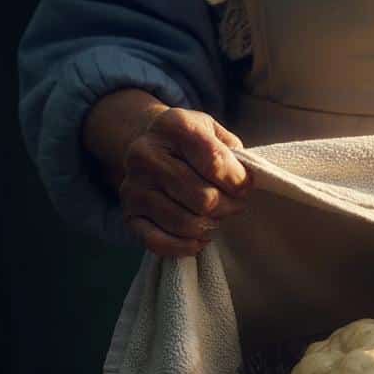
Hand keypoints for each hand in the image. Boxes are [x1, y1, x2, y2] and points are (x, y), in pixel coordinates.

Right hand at [85, 90, 249, 256]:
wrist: (150, 146)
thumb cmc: (193, 144)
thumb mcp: (216, 133)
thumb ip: (234, 153)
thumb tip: (245, 182)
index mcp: (174, 127)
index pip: (216, 163)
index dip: (239, 182)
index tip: (243, 185)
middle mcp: (146, 154)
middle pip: (204, 199)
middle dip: (229, 206)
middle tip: (233, 203)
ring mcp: (134, 185)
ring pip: (186, 223)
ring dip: (211, 226)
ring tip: (216, 216)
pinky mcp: (128, 213)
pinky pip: (159, 242)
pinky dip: (186, 246)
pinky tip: (198, 237)